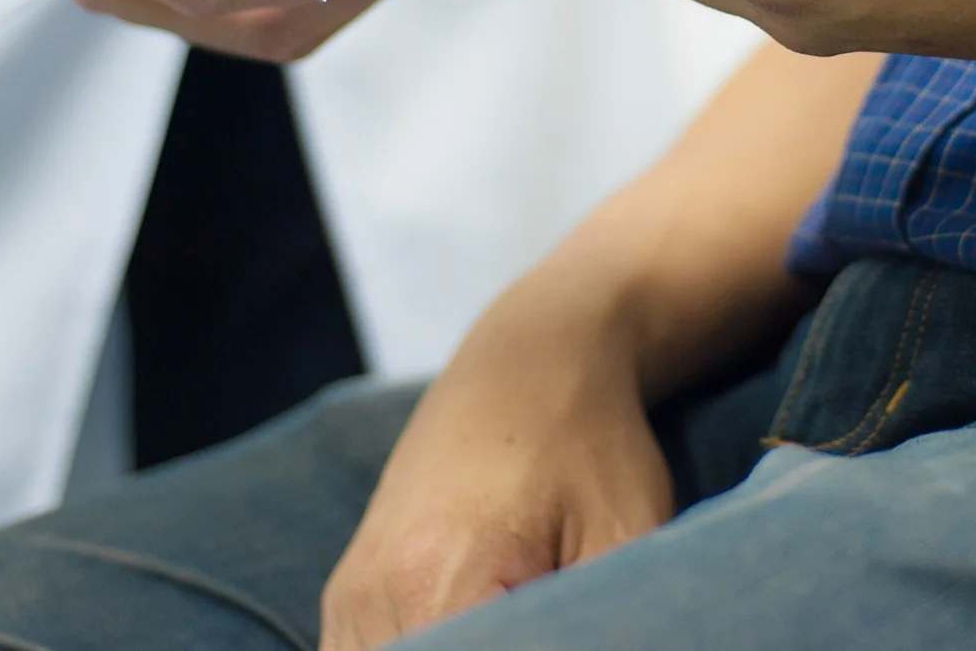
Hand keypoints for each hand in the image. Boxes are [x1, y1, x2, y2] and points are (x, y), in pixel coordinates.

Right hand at [319, 290, 671, 649]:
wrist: (530, 354)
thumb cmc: (591, 442)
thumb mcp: (626, 536)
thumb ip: (606, 625)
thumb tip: (610, 647)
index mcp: (440, 582)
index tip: (562, 637)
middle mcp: (375, 594)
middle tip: (544, 632)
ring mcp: (352, 594)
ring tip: (515, 632)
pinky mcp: (349, 591)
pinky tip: (476, 636)